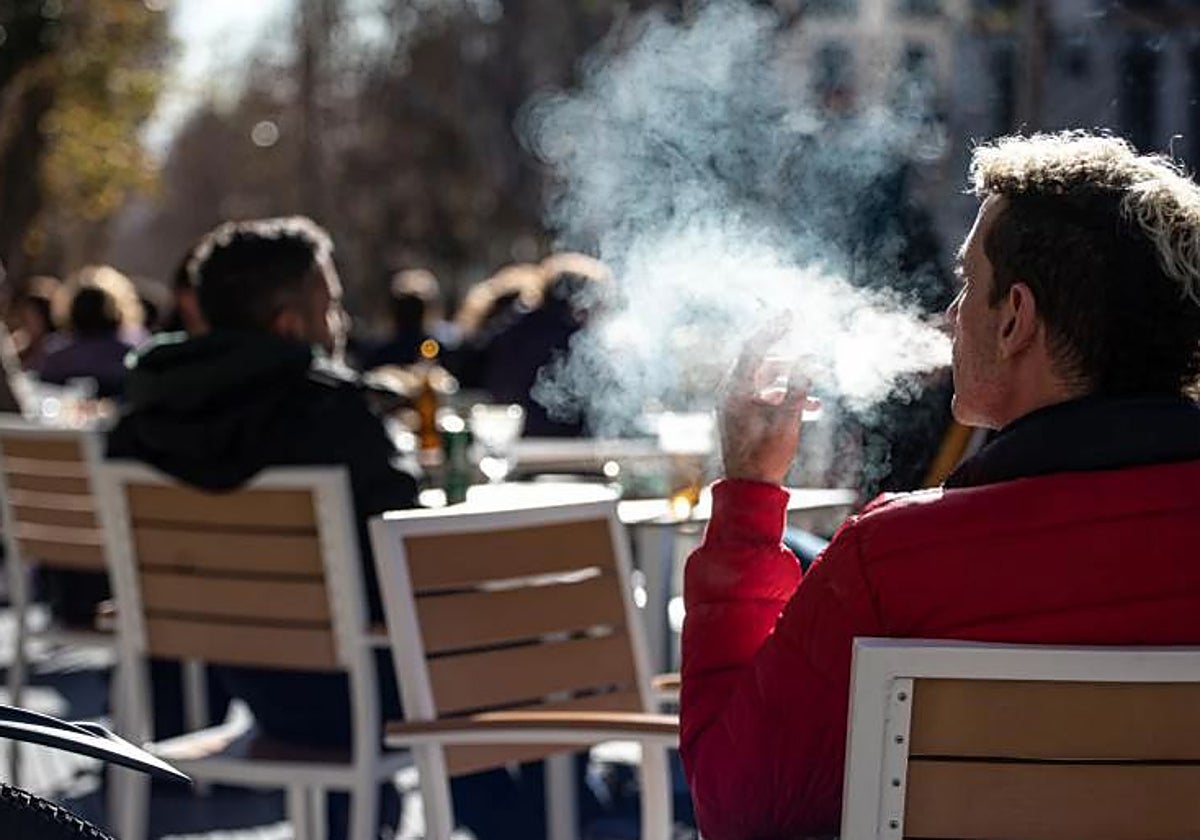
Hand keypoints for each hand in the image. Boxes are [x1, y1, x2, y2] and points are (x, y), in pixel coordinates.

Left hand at [719, 318, 820, 485]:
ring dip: (792, 382)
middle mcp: (731, 394)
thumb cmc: (765, 458)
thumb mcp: (787, 421)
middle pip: (761, 362)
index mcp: (735, 391)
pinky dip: (786, 396)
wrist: (749, 489)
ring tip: (815, 392)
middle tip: (811, 358)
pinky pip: (766, 396)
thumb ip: (798, 388)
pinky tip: (812, 406)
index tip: (792, 315)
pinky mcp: (743, 415)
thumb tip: (809, 359)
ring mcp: (736, 405)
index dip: (774, 330)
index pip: (754, 349)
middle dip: (789, 362)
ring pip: (766, 380)